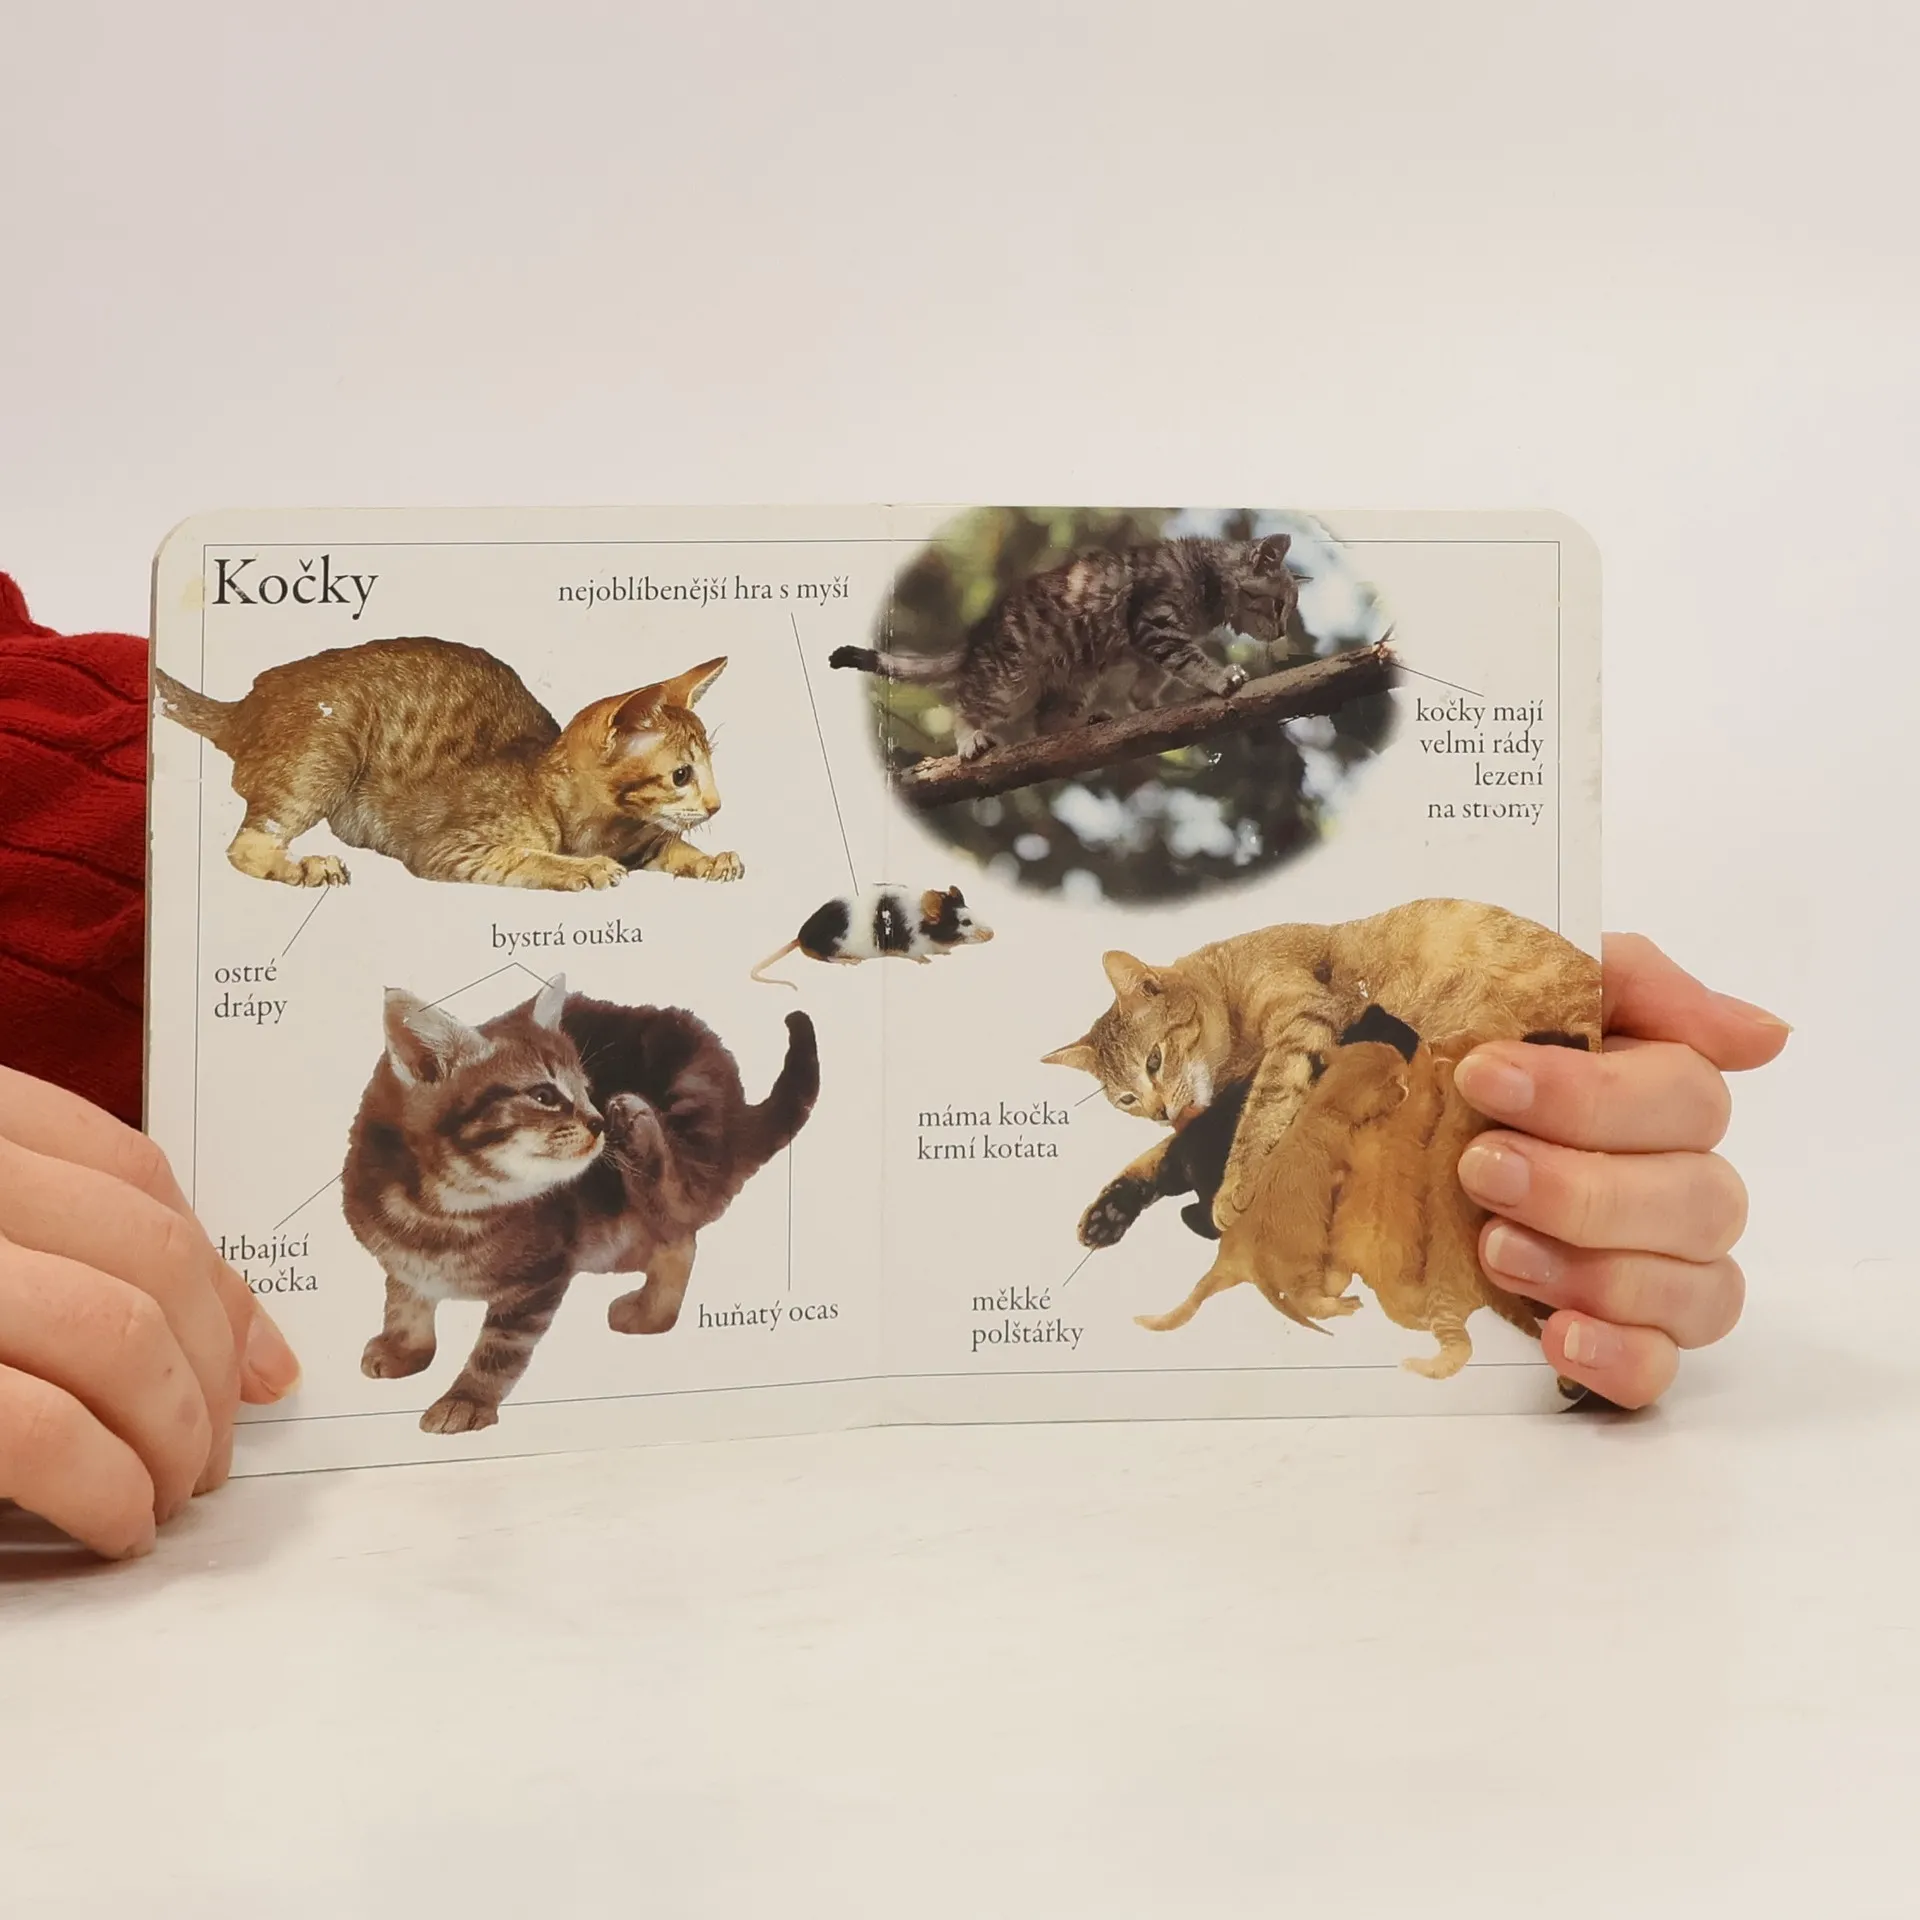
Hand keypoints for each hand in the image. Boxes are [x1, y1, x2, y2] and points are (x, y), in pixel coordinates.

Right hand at [0, 1067, 300, 1557]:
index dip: (220, 1274)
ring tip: (167, 1497)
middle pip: (149, 1251)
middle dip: (210, 1368)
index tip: (269, 1370)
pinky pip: (44, 1432)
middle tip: (216, 1459)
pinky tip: (114, 1525)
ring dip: (174, 1434)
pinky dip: (104, 1489)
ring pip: (119, 1333)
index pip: (132, 1170)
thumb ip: (91, 1262)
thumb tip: (266, 1365)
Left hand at [1450, 936, 1788, 1409]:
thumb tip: (1763, 1034)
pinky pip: (1660, 1368)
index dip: (1593, 1096)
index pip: (1686, 1095)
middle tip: (1480, 1170)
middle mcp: (1663, 1175)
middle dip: (1585, 1189)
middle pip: (1702, 1199)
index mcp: (1644, 1083)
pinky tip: (1558, 1336)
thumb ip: (1621, 975)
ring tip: (1495, 1248)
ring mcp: (1643, 1261)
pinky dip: (1620, 1356)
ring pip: (1698, 1287)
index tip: (1481, 1077)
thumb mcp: (1482, 958)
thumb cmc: (1408, 1027)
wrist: (1306, 1102)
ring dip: (1597, 1270)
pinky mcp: (1604, 1332)